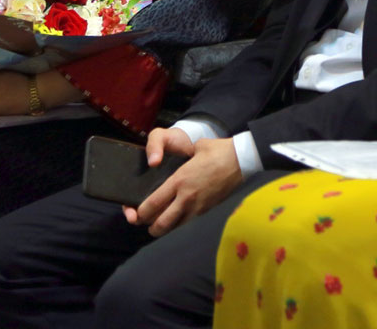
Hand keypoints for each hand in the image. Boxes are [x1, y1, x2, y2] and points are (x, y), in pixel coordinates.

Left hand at [126, 137, 241, 237]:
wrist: (241, 160)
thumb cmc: (217, 150)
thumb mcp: (194, 148)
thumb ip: (179, 156)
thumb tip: (168, 158)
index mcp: (179, 181)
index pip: (153, 204)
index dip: (140, 212)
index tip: (135, 213)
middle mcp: (186, 198)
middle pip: (161, 223)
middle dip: (149, 226)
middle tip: (144, 223)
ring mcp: (197, 207)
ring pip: (174, 227)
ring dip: (163, 228)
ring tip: (157, 224)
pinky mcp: (206, 210)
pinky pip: (186, 221)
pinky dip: (177, 223)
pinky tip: (174, 218)